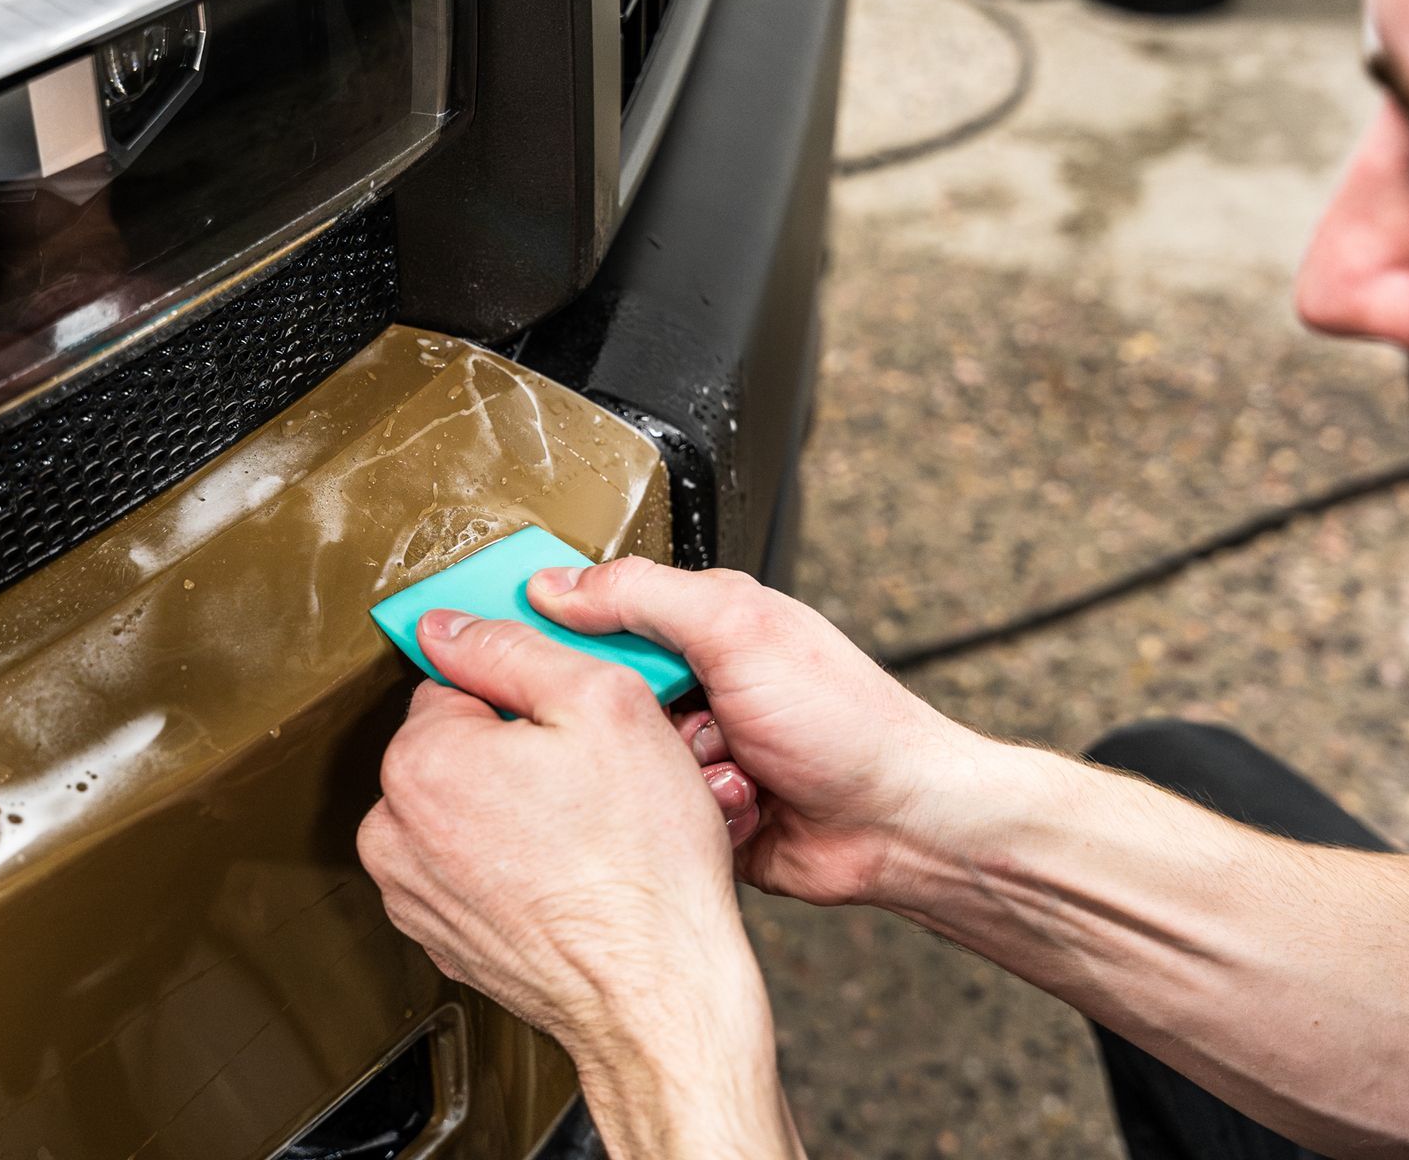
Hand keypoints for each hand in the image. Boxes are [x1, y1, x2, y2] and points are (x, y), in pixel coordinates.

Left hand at [357, 611, 753, 1045]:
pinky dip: (510, 865)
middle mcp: (396, 830)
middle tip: (589, 777)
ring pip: (462, 809)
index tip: (567, 719)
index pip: (455, 681)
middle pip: (455, 746)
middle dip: (517, 751)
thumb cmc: (643, 865)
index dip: (525, 693)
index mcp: (421, 761)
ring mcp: (413, 892)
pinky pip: (469, 869)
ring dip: (512, 809)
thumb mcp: (603, 702)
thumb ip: (514, 647)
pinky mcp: (441, 936)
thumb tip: (449, 624)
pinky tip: (567, 874)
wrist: (658, 992)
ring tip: (582, 831)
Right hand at [528, 558, 975, 907]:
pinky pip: (649, 817)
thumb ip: (641, 596)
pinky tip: (735, 808)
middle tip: (676, 718)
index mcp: (694, 623)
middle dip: (627, 718)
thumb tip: (555, 583)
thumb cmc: (850, 722)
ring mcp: (691, 752)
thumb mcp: (738, 627)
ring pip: (617, 764)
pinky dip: (688, 816)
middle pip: (592, 694)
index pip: (589, 610)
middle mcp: (689, 684)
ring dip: (668, 773)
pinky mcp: (694, 814)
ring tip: (724, 768)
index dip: (547, 628)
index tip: (506, 645)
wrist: (902, 825)